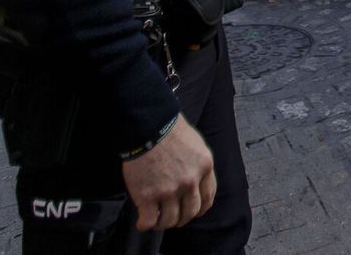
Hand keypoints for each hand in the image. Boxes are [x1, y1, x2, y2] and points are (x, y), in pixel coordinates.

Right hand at [122, 115, 215, 231]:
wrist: (147, 126)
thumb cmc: (169, 130)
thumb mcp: (196, 144)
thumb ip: (198, 165)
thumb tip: (196, 181)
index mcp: (204, 167)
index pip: (207, 198)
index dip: (199, 209)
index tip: (192, 211)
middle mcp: (190, 182)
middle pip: (190, 212)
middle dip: (182, 218)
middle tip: (173, 217)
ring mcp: (169, 190)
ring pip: (170, 220)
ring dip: (163, 223)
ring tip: (156, 219)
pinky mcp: (147, 196)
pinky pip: (149, 220)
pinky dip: (145, 225)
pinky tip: (142, 222)